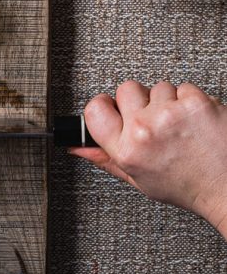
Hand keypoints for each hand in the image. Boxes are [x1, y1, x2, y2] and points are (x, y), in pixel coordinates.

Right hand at [70, 80, 226, 237]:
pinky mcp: (195, 102)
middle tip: (157, 122)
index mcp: (127, 151)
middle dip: (140, 101)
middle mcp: (144, 130)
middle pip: (126, 89)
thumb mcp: (140, 180)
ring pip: (158, 87)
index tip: (116, 109)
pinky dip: (190, 101)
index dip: (106, 106)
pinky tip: (196, 121)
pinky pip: (183, 87)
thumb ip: (105, 159)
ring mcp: (169, 114)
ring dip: (168, 101)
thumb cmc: (189, 186)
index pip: (94, 110)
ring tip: (181, 126)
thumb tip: (77, 146)